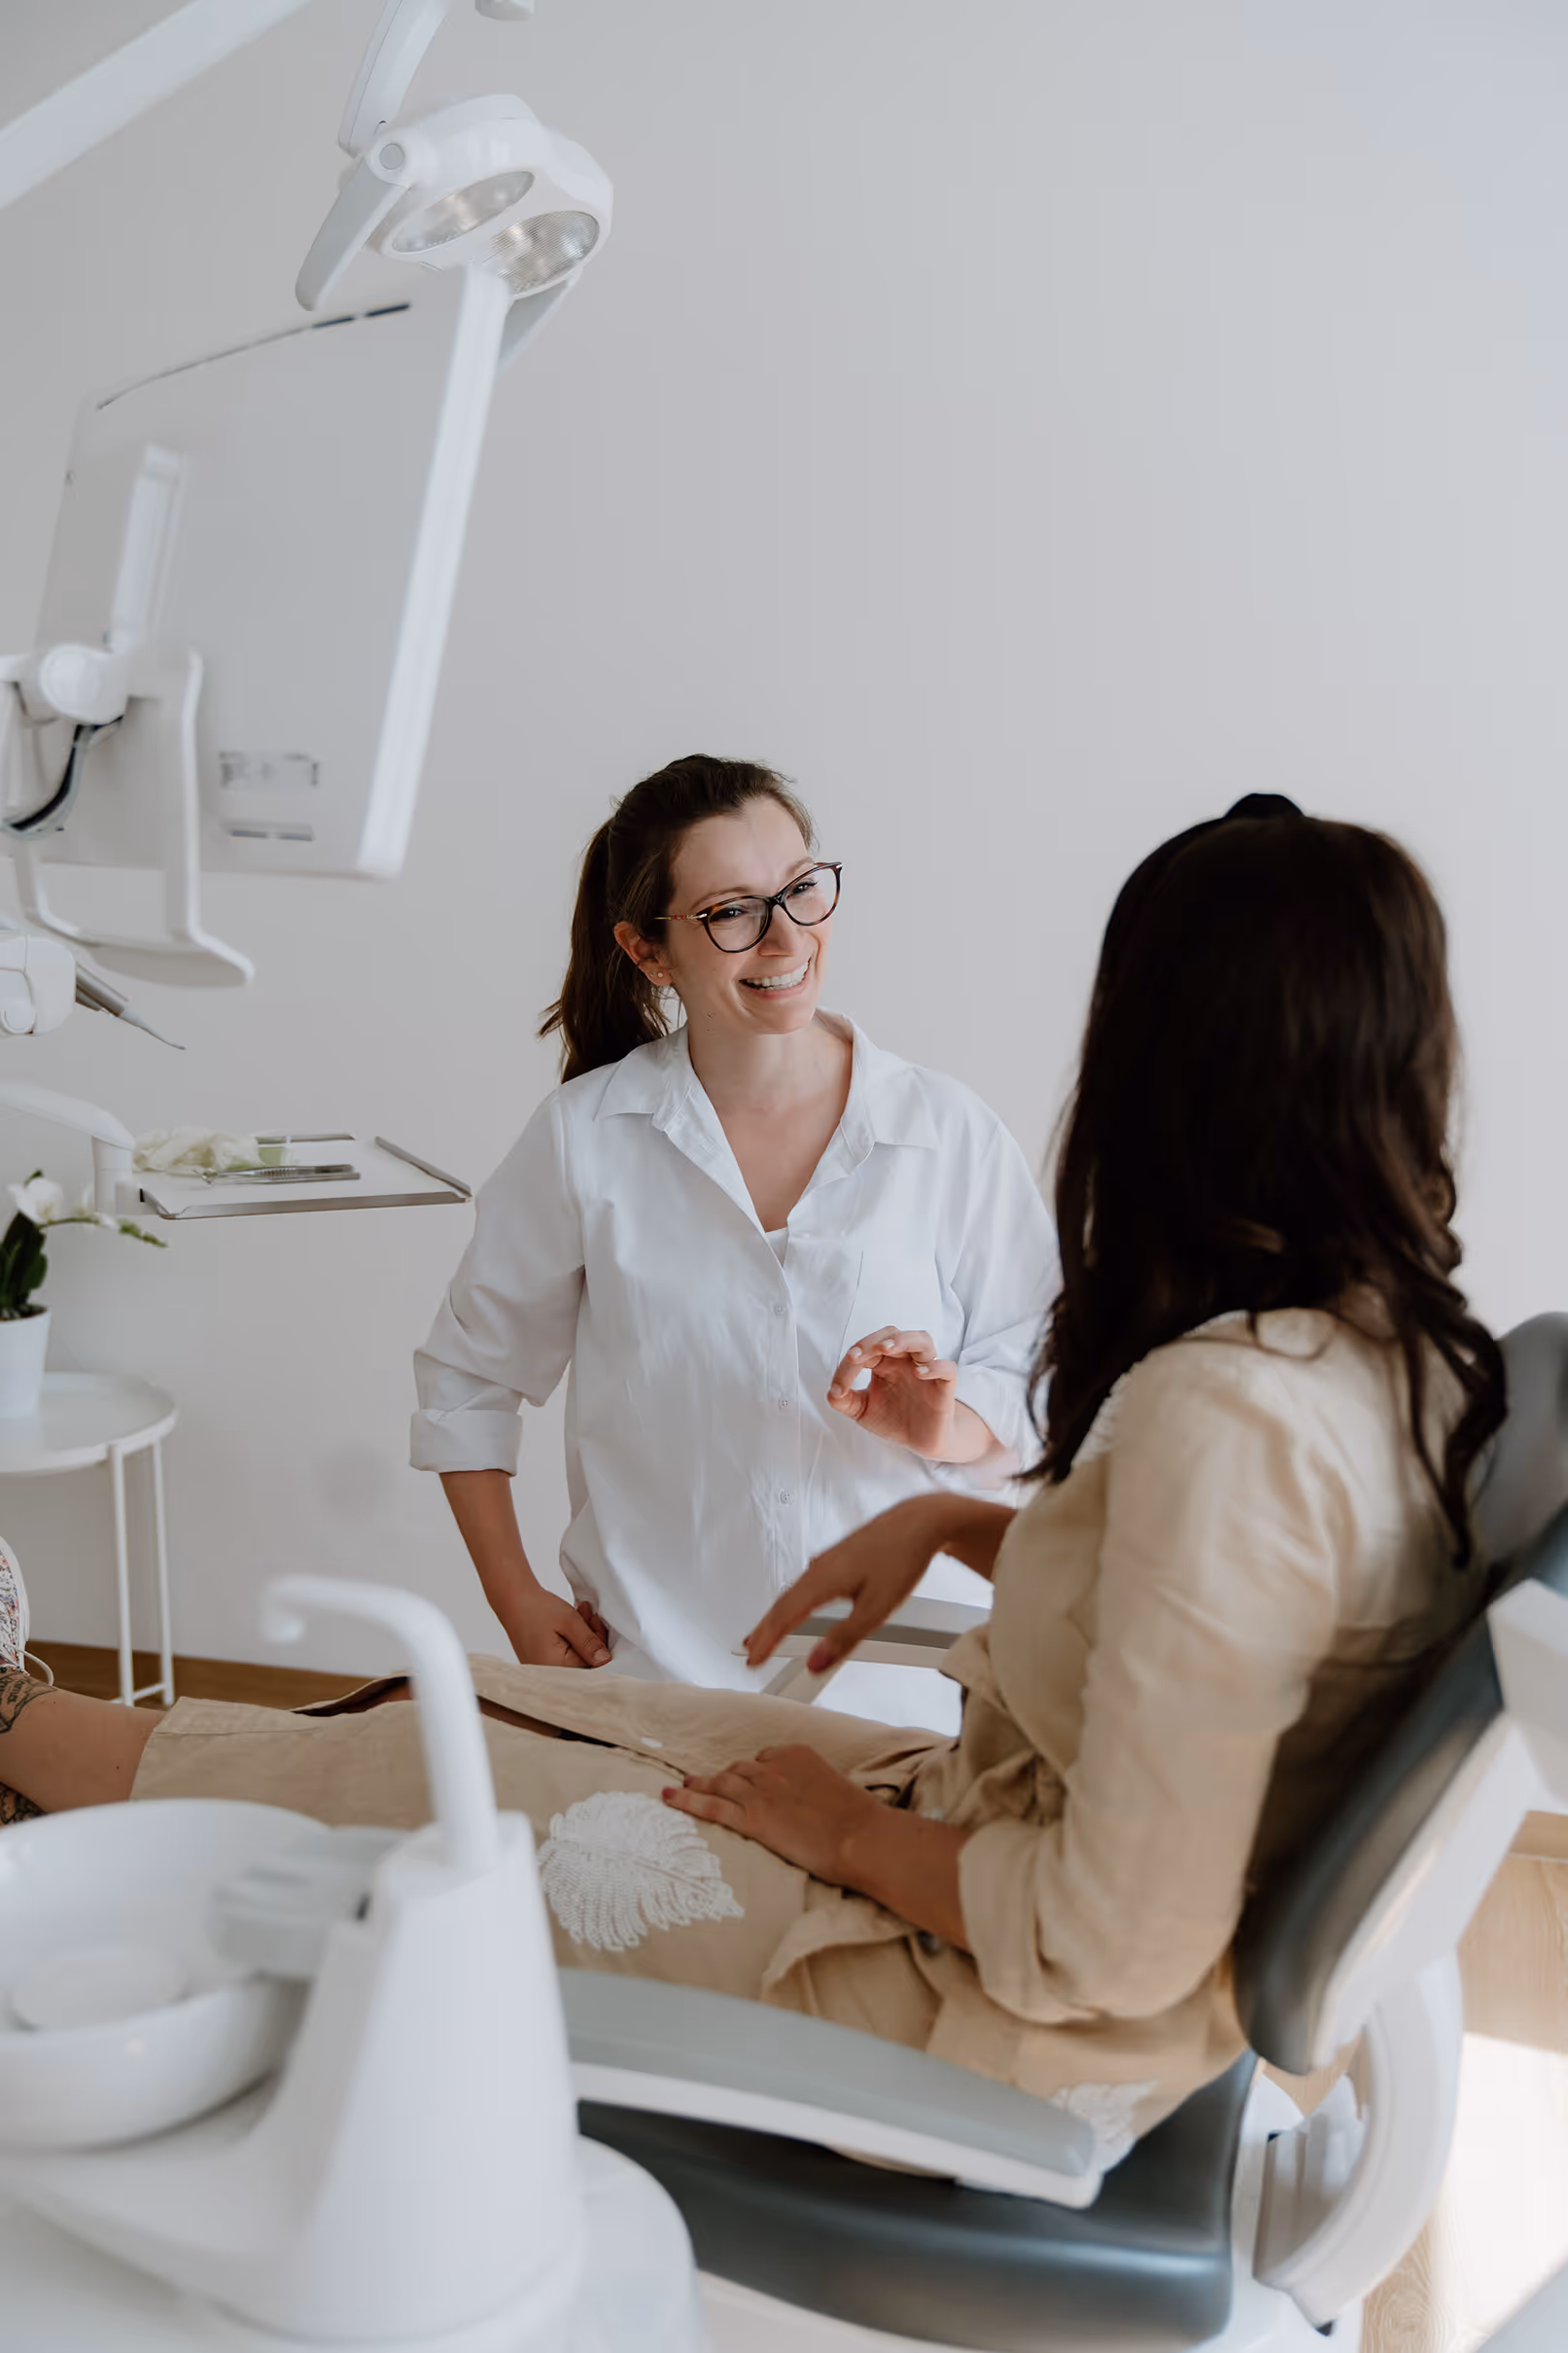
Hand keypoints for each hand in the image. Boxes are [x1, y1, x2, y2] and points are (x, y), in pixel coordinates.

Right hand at [506, 1587, 611, 1668]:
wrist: (512, 1599)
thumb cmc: (536, 1609)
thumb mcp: (570, 1621)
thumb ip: (589, 1642)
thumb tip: (605, 1660)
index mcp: (554, 1667)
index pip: (591, 1664)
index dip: (599, 1642)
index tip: (597, 1622)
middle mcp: (547, 1673)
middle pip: (583, 1662)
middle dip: (591, 1638)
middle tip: (589, 1614)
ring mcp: (543, 1669)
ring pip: (575, 1656)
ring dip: (582, 1636)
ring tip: (580, 1613)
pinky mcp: (541, 1661)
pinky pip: (564, 1654)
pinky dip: (571, 1639)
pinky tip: (571, 1623)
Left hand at [663, 1745, 880, 1882]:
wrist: (859, 1837)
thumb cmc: (857, 1819)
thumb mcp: (834, 1789)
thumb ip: (812, 1787)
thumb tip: (807, 1801)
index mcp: (796, 1754)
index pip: (763, 1758)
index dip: (750, 1771)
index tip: (743, 1779)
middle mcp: (774, 1768)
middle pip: (738, 1770)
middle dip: (721, 1777)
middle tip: (704, 1782)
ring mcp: (760, 1792)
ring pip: (720, 1783)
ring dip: (699, 1785)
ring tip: (682, 1787)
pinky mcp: (752, 1818)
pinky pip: (712, 1805)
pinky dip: (686, 1800)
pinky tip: (669, 1797)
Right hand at [742, 1495, 950, 1672]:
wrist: (921, 1521)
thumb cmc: (902, 1557)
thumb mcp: (876, 1609)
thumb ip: (844, 1639)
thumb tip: (815, 1664)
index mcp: (823, 1580)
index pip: (784, 1616)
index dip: (766, 1641)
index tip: (753, 1661)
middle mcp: (820, 1567)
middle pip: (783, 1603)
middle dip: (764, 1629)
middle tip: (750, 1651)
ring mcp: (829, 1559)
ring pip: (794, 1591)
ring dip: (777, 1614)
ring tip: (766, 1631)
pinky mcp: (840, 1556)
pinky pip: (807, 1581)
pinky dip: (795, 1598)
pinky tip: (799, 1601)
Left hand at [828, 1327, 960, 1457]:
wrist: (920, 1441)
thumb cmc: (893, 1419)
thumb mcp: (863, 1411)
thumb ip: (845, 1401)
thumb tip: (831, 1392)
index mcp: (885, 1363)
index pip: (867, 1349)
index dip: (851, 1361)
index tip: (839, 1388)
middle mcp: (905, 1361)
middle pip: (893, 1334)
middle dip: (873, 1340)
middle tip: (857, 1356)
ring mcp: (926, 1371)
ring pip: (922, 1340)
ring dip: (904, 1340)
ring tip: (887, 1348)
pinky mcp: (944, 1386)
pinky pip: (947, 1368)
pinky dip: (935, 1366)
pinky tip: (920, 1372)